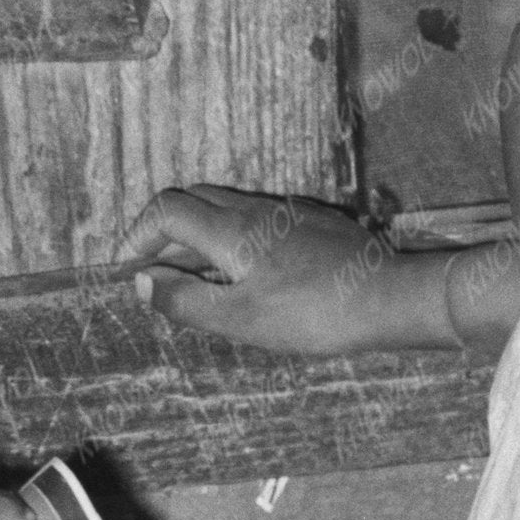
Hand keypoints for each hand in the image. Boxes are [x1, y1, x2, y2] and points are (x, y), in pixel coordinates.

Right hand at [114, 184, 430, 360]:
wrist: (391, 299)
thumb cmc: (313, 314)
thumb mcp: (240, 319)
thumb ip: (185, 299)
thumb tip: (141, 281)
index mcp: (232, 230)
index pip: (166, 209)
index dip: (138, 234)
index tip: (128, 268)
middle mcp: (257, 210)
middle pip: (194, 199)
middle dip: (164, 230)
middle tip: (156, 272)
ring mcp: (289, 213)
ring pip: (227, 208)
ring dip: (199, 235)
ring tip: (196, 278)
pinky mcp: (315, 225)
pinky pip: (258, 219)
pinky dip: (233, 238)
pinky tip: (248, 273)